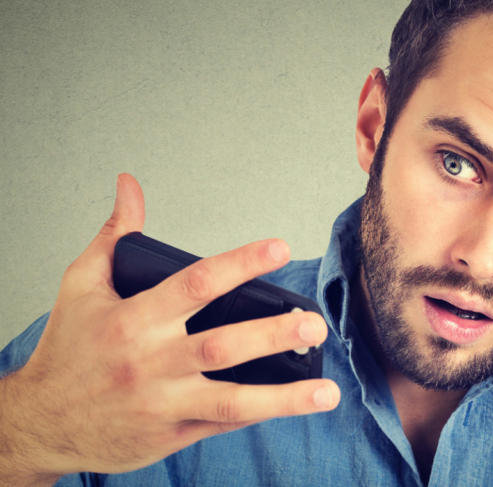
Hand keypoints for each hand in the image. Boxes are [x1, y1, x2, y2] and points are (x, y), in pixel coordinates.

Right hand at [1, 174, 338, 481]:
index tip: (279, 248)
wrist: (41, 422)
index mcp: (133, 319)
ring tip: (326, 390)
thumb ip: (114, 234)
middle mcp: (151, 362)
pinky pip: (221, 424)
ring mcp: (163, 403)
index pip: (196, 284)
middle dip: (273, 334)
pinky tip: (294, 404)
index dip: (241, 263)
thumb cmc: (66, 349)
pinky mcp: (171, 435)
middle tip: (315, 325)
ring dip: (284, 397)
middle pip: (223, 345)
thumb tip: (129, 184)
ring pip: (232, 400)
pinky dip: (259, 413)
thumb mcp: (81, 284)